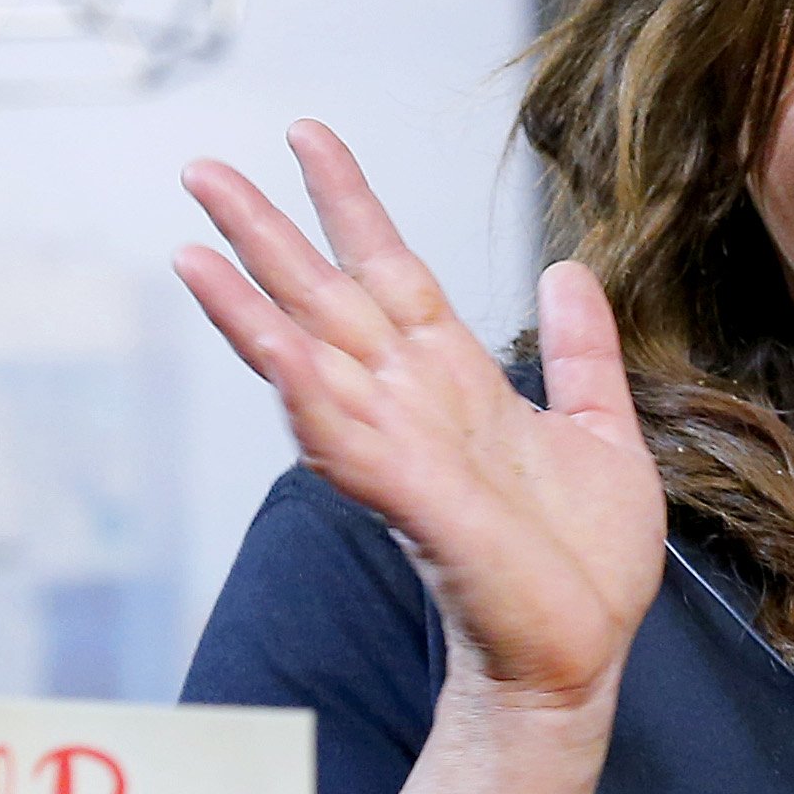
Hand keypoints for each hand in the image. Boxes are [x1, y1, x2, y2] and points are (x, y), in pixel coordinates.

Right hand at [175, 122, 665, 717]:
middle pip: (326, 300)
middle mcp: (412, 406)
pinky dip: (307, 396)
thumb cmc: (583, 566)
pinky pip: (345, 441)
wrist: (579, 657)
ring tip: (191, 248)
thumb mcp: (602, 432)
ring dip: (250, 308)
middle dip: (266, 234)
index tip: (307, 135)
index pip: (391, 271)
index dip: (349, 204)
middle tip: (201, 168)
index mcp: (456, 382)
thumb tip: (565, 269)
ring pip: (309, 361)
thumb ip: (582, 353)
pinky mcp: (411, 502)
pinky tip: (273, 350)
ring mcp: (401, 452)